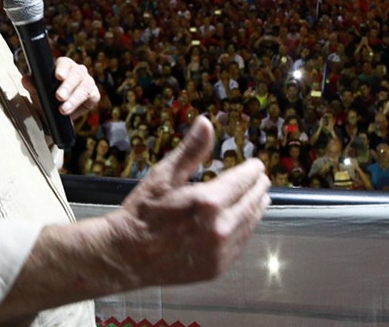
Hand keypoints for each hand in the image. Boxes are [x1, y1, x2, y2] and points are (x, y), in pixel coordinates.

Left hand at [22, 56, 99, 118]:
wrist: (54, 114)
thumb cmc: (46, 97)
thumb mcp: (37, 91)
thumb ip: (32, 84)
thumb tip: (26, 79)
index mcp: (64, 66)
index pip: (65, 63)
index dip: (62, 69)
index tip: (58, 76)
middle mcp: (78, 72)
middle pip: (77, 73)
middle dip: (68, 85)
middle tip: (59, 96)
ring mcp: (87, 82)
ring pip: (85, 86)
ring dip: (74, 98)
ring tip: (63, 109)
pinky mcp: (94, 95)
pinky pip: (92, 97)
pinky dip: (81, 104)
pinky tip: (73, 111)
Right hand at [108, 116, 270, 285]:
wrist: (128, 256)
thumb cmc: (144, 212)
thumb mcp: (164, 175)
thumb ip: (191, 150)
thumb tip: (206, 121)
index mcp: (209, 201)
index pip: (244, 180)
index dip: (253, 169)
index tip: (257, 164)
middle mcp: (221, 228)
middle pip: (252, 201)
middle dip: (258, 187)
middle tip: (261, 178)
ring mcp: (221, 251)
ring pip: (250, 223)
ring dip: (256, 207)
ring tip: (260, 197)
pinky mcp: (218, 267)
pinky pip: (240, 244)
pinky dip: (245, 229)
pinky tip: (243, 221)